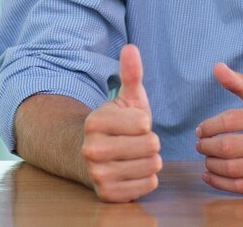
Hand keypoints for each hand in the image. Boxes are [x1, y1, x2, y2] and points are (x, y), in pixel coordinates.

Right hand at [81, 44, 162, 201]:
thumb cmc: (116, 126)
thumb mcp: (124, 99)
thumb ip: (130, 74)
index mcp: (95, 122)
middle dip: (149, 142)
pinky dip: (147, 178)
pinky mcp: (108, 194)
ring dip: (150, 160)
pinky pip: (148, 184)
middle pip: (151, 145)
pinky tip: (133, 170)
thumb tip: (131, 47)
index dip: (144, 122)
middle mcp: (92, 150)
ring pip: (152, 165)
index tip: (132, 124)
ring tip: (135, 155)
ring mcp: (98, 174)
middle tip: (135, 142)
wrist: (90, 156)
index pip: (144, 123)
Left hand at [195, 62, 242, 194]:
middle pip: (231, 146)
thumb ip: (241, 84)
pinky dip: (221, 183)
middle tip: (200, 146)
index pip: (232, 120)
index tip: (200, 130)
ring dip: (212, 165)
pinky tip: (211, 176)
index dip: (210, 126)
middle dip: (208, 147)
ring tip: (206, 159)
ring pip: (234, 169)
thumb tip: (217, 67)